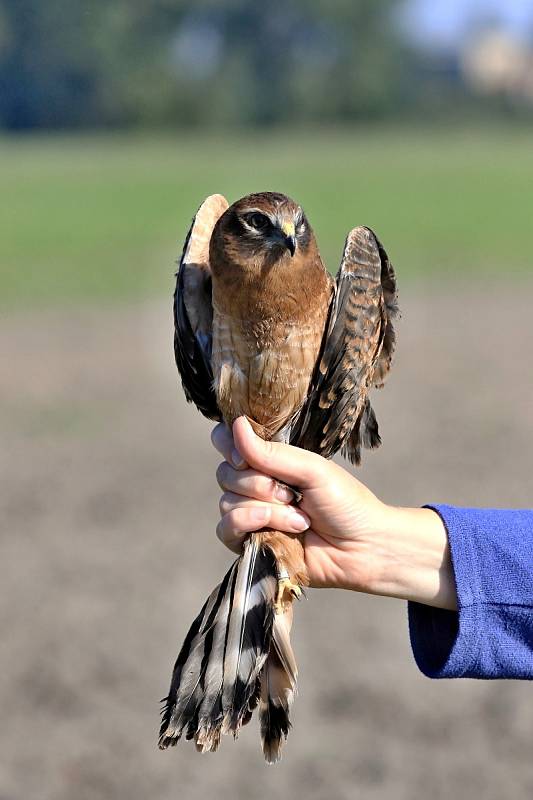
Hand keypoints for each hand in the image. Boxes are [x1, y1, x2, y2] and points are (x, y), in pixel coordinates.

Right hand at [212, 417, 456, 609]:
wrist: (362, 549)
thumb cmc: (346, 503)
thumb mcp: (311, 469)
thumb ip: (271, 453)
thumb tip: (235, 425)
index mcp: (270, 460)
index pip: (227, 441)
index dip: (229, 445)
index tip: (246, 454)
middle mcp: (255, 485)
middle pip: (224, 473)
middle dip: (258, 482)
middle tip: (293, 493)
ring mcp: (251, 515)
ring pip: (227, 502)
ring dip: (267, 510)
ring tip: (300, 518)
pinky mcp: (249, 543)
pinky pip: (225, 529)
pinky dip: (251, 525)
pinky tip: (285, 530)